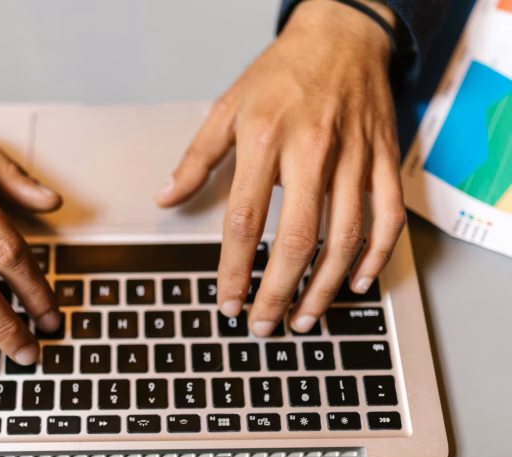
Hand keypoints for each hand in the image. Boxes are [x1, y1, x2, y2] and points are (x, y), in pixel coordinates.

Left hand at [155, 0, 405, 334]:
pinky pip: (387, 217)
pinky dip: (376, 256)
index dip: (234, 269)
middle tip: (265, 325)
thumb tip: (166, 197)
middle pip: (296, 239)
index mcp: (263, 140)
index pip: (245, 221)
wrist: (341, 35)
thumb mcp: (227, 108)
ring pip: (345, 237)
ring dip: (324, 286)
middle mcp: (311, 151)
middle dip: (279, 293)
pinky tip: (357, 282)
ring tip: (306, 318)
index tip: (227, 301)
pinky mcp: (383, 159)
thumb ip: (196, 159)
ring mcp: (353, 156)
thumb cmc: (281, 73)